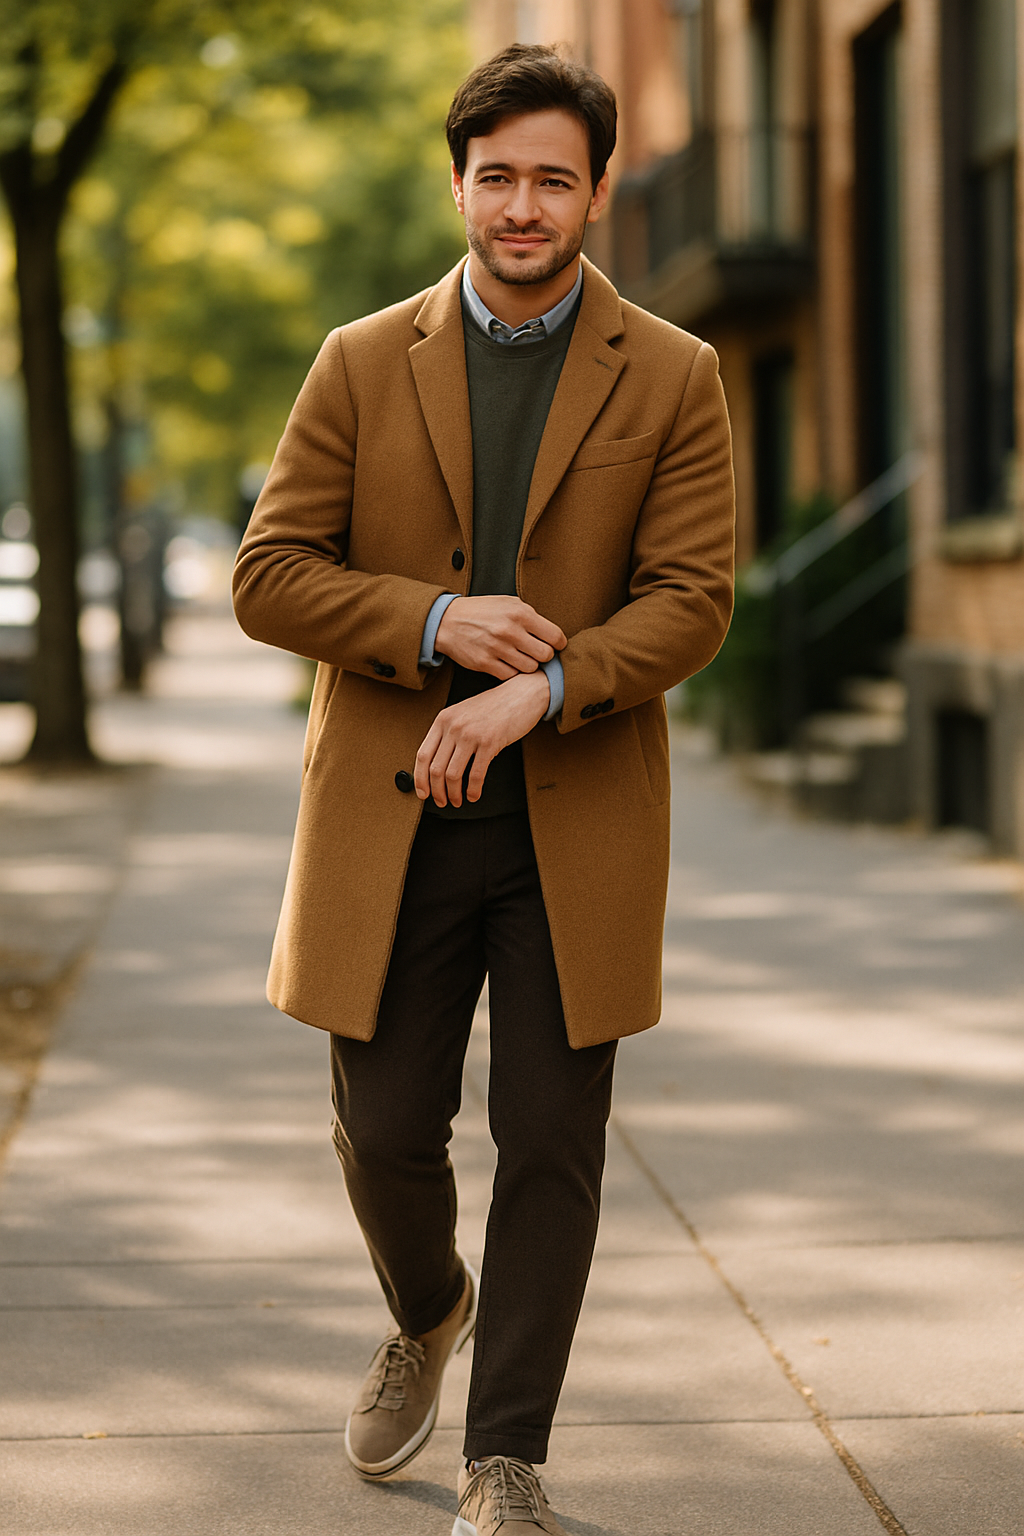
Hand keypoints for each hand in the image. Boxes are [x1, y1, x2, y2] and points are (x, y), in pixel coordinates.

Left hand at [415, 671, 549, 807]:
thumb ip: (449, 733)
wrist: (521, 694)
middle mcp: (453, 726)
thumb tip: (437, 764)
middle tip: (441, 801)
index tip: (423, 792)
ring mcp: (471, 734)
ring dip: (453, 794)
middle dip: (436, 791)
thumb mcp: (463, 714)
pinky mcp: (489, 742)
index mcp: (443, 719)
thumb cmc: (494, 707)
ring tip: (457, 801)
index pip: (422, 755)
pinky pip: (476, 774)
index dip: (420, 778)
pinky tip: (474, 795)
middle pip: (435, 768)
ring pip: (452, 775)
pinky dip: (473, 790)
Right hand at [435, 595, 565, 679]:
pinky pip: (511, 675)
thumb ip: (530, 615)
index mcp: (520, 613)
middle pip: (546, 655)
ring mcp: (497, 648)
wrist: (447, 621)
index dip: (558, 643)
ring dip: (528, 664)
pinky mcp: (486, 663)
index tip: (555, 645)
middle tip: (536, 652)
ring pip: (530, 668)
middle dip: (544, 655)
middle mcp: (510, 631)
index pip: (555, 636)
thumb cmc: (481, 611)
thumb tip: (551, 633)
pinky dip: (511, 671)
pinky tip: (507, 662)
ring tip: (520, 656)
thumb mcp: (508, 602)